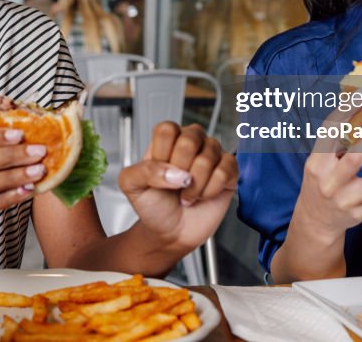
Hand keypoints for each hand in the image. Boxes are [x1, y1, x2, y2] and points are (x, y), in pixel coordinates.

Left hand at [118, 122, 237, 251]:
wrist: (170, 232)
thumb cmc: (154, 205)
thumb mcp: (133, 186)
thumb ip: (144, 171)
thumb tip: (175, 172)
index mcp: (167, 139)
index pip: (167, 129)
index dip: (162, 154)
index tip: (159, 174)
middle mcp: (191, 142)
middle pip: (190, 139)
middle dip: (180, 170)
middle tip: (175, 185)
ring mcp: (211, 154)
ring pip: (208, 157)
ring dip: (195, 185)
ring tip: (187, 194)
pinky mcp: (229, 170)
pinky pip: (225, 171)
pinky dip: (211, 189)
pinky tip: (202, 195)